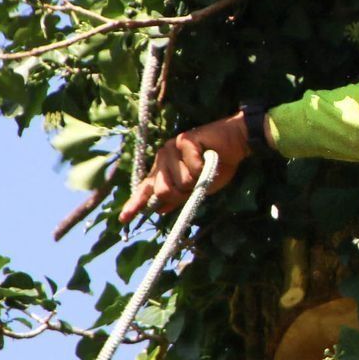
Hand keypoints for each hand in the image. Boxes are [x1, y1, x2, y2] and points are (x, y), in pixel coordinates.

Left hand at [118, 113, 248, 223]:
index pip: (145, 190)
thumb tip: (158, 210)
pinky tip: (208, 155)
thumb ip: (178, 197)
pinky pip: (192, 168)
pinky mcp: (182, 140)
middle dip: (183, 193)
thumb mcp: (197, 188)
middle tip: (196, 180)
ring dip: (197, 180)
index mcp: (164, 172)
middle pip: (163, 191)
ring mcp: (170, 149)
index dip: (135, 205)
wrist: (235, 144)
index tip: (123, 219)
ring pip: (179, 181)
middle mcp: (162, 160)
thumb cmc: (217, 165)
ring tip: (204, 166)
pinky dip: (204, 167)